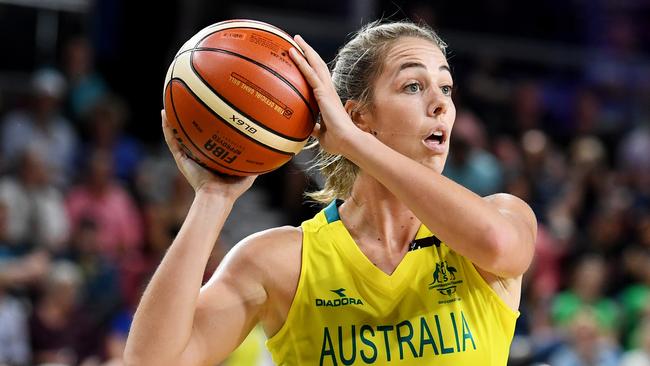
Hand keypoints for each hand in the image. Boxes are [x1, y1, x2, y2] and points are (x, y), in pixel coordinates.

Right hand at [161, 110, 255, 198]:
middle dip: (188, 121)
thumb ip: (255, 160)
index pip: (207, 140)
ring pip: (177, 135)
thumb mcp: (248, 172)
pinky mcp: (181, 159)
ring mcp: (188, 157)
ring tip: (168, 104)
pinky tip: (164, 114)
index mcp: (211, 158)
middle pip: (190, 135)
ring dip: (172, 121)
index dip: (206, 128)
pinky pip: (172, 140)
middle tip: (186, 104)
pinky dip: (167, 127)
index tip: (207, 113)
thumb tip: (267, 149)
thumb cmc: (233, 189)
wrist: (217, 197)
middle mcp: (197, 156)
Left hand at [289, 35, 363, 155]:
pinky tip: (292, 52)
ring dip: (305, 50)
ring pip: (314, 64)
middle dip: (308, 52)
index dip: (311, 67)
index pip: (318, 78)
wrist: (349, 142)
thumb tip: (308, 130)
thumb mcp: (322, 134)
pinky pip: (309, 73)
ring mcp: (327, 90)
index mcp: (328, 99)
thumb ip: (314, 129)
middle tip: (298, 41)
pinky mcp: (323, 93)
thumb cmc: (338, 142)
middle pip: (318, 65)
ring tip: (295, 39)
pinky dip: (301, 61)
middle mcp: (328, 91)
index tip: (303, 59)